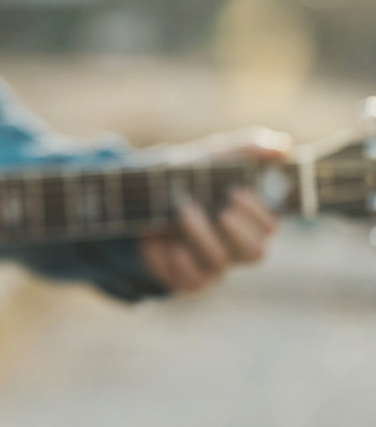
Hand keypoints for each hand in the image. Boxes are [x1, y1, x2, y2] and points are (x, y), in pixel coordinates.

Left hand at [138, 127, 288, 292]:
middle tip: (221, 210)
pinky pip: (192, 281)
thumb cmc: (191, 175)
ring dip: (202, 235)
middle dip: (238, 231)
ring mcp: (212, 264)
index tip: (236, 192)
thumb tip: (283, 145)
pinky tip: (168, 242)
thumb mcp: (216, 156)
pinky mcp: (188, 277)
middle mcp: (235, 246)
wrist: (144, 194)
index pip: (269, 228)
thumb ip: (248, 148)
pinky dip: (179, 260)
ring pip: (220, 263)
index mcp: (249, 220)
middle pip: (255, 253)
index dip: (258, 214)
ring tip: (184, 210)